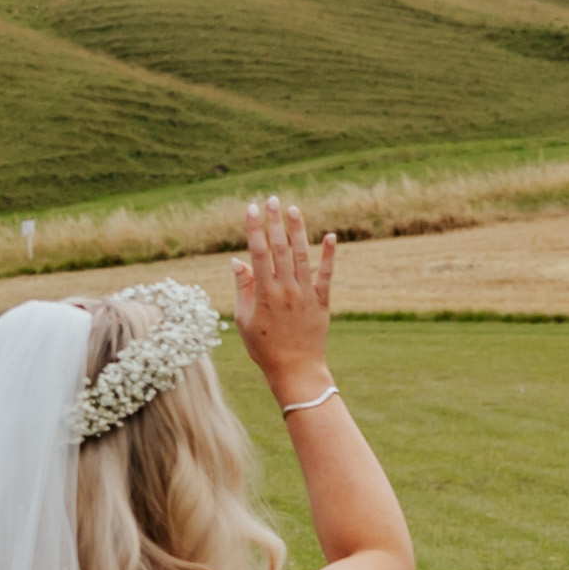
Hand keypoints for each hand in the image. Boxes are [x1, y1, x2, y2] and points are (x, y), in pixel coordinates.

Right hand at [233, 197, 336, 395]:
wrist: (295, 369)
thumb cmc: (264, 347)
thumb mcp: (244, 319)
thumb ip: (243, 288)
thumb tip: (237, 260)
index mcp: (263, 293)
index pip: (257, 252)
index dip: (254, 228)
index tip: (251, 208)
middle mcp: (285, 289)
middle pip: (279, 248)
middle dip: (274, 221)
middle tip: (272, 200)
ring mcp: (305, 294)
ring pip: (302, 256)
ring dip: (298, 231)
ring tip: (294, 209)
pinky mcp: (322, 302)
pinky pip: (326, 275)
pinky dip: (329, 255)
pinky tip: (331, 236)